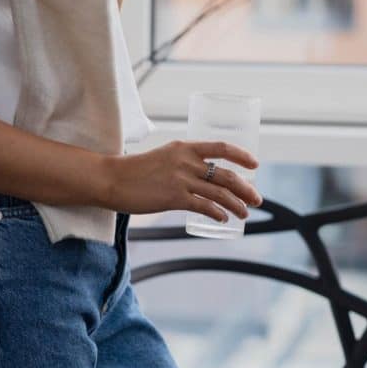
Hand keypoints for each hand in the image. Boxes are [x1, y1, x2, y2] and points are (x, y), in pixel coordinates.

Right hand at [98, 140, 262, 221]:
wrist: (110, 179)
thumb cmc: (131, 172)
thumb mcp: (161, 159)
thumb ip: (179, 165)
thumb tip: (195, 180)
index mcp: (183, 147)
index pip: (221, 147)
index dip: (242, 156)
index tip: (254, 165)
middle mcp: (186, 161)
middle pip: (227, 175)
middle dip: (246, 189)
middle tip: (256, 200)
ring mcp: (181, 179)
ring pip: (220, 193)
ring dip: (237, 205)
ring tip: (244, 214)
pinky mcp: (174, 197)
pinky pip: (204, 206)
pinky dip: (218, 213)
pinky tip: (223, 219)